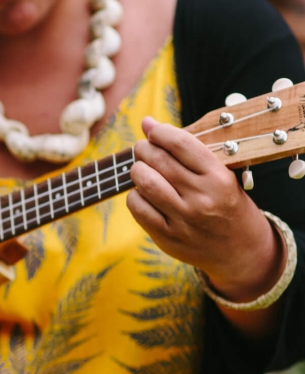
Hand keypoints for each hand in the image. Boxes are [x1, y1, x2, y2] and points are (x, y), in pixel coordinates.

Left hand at [127, 117, 283, 301]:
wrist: (240, 250)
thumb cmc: (227, 204)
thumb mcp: (220, 175)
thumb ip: (186, 151)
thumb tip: (147, 123)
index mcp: (218, 178)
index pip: (181, 144)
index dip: (160, 132)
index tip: (152, 130)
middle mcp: (201, 198)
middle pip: (159, 162)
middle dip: (144, 150)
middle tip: (143, 149)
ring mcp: (183, 219)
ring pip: (145, 183)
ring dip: (137, 170)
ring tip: (141, 168)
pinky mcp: (167, 237)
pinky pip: (138, 208)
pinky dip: (134, 195)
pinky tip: (141, 193)